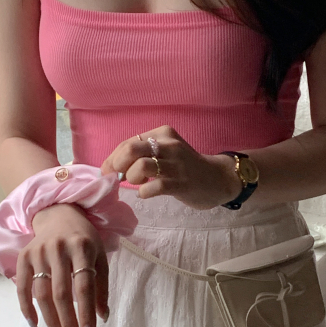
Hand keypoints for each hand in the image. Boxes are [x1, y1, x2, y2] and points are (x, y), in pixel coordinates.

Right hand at [16, 202, 108, 326]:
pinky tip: (35, 325)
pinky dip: (26, 308)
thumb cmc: (84, 240)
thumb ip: (101, 286)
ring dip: (50, 320)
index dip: (86, 313)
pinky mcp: (24, 256)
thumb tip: (101, 318)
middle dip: (68, 321)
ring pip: (42, 294)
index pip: (84, 286)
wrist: (59, 214)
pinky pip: (22, 287)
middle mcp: (59, 249)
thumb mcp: (99, 257)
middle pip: (62, 293)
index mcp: (82, 248)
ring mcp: (39, 252)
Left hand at [100, 126, 241, 209]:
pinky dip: (144, 192)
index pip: (128, 142)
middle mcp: (169, 145)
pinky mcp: (181, 183)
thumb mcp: (165, 152)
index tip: (108, 171)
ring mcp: (176, 164)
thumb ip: (142, 154)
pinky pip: (154, 187)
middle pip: (131, 149)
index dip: (112, 158)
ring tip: (138, 183)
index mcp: (163, 133)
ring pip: (141, 166)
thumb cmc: (185, 167)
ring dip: (132, 177)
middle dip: (117, 165)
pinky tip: (147, 193)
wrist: (217, 179)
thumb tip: (112, 167)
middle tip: (118, 177)